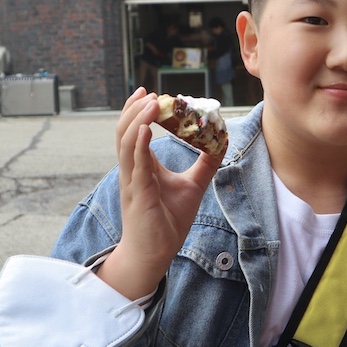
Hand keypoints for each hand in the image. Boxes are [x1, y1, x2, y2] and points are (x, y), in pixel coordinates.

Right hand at [96, 88, 223, 300]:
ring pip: (127, 142)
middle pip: (125, 131)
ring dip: (138, 120)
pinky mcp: (138, 193)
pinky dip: (140, 144)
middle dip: (135, 109)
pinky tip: (147, 129)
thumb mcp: (192, 187)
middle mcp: (132, 169)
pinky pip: (136, 164)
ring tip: (152, 102)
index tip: (149, 93)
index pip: (134, 131)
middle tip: (149, 92)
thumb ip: (205, 165)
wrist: (153, 254)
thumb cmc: (167, 222)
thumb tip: (221, 143)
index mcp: (141, 166)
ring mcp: (132, 180)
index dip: (138, 111)